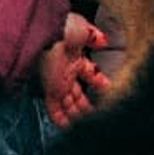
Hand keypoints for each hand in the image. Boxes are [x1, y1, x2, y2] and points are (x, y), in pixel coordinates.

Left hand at [37, 12, 109, 126]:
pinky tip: (67, 128)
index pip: (89, 74)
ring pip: (67, 103)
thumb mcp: (84, 28)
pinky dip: (60, 119)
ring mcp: (57, 81)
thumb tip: (104, 42)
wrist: (46, 30)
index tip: (107, 89)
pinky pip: (54, 108)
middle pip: (77, 92)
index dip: (99, 82)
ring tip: (85, 127)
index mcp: (75, 56)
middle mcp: (66, 71)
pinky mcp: (49, 89)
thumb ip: (95, 36)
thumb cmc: (64, 26)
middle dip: (85, 104)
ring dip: (76, 115)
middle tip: (94, 115)